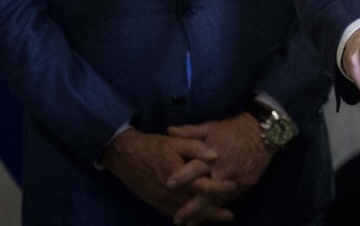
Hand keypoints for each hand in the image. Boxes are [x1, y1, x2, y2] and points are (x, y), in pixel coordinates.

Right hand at [100, 128, 235, 223]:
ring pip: (185, 212)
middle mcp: (169, 192)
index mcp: (176, 175)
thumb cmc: (154, 146)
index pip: (202, 186)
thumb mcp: (176, 142)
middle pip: (195, 205)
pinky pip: (174, 213)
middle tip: (230, 215)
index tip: (233, 185)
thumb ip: (197, 148)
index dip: (219, 187)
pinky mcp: (156, 203)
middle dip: (214, 211)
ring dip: (202, 217)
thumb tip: (216, 156)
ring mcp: (161, 200)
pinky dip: (187, 216)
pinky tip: (196, 219)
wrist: (126, 156)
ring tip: (219, 218)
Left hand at [167, 113, 270, 215]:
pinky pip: (227, 200)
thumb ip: (190, 132)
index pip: (196, 167)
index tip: (168, 185)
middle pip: (206, 192)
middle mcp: (223, 170)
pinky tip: (207, 217)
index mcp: (213, 154)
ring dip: (203, 214)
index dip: (183, 176)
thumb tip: (169, 130)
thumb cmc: (233, 130)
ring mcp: (234, 180)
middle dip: (191, 207)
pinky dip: (216, 209)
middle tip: (177, 219)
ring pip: (216, 201)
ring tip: (189, 224)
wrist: (263, 134)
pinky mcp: (243, 186)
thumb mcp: (211, 127)